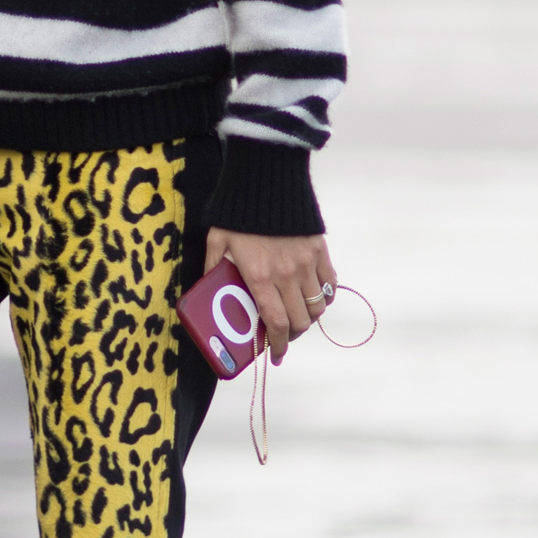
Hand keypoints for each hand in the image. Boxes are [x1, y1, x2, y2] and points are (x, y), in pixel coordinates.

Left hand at [205, 227, 334, 362]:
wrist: (266, 182)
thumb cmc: (237, 214)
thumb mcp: (217, 242)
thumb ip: (214, 269)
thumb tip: (208, 291)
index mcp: (260, 277)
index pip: (276, 323)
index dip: (278, 345)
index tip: (276, 355)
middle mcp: (287, 275)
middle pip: (300, 321)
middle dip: (292, 335)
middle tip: (282, 335)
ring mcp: (307, 263)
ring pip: (317, 307)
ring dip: (308, 318)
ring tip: (297, 317)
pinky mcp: (320, 250)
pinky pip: (330, 285)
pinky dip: (324, 297)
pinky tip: (313, 298)